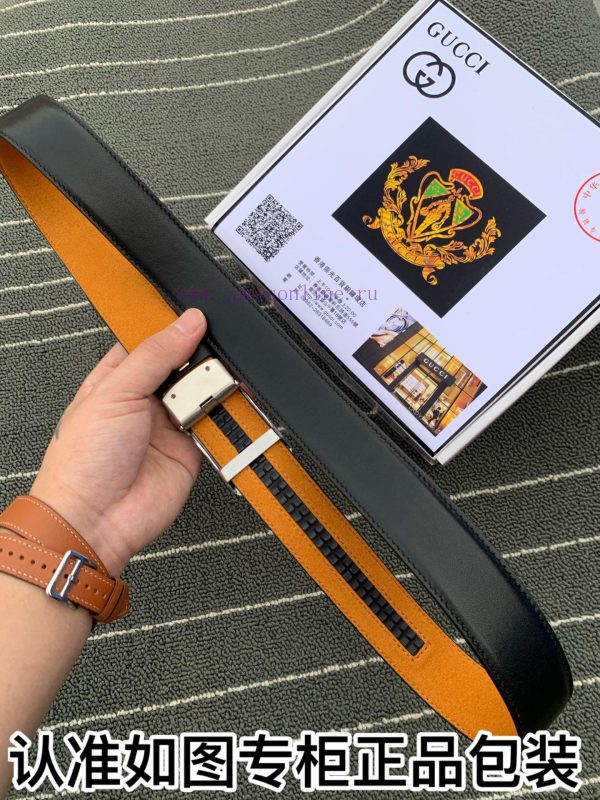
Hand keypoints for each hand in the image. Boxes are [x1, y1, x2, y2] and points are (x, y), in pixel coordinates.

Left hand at [30, 308, 206, 575]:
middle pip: (182, 365)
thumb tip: (187, 323)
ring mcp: (168, 426)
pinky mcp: (191, 450)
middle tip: (213, 348)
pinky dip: (224, 416)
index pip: (150, 342)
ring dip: (212, 386)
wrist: (96, 520)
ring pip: (202, 393)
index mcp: (116, 379)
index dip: (172, 327)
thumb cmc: (83, 461)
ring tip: (216, 381)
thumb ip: (155, 355)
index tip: (197, 314)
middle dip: (199, 357)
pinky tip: (225, 406)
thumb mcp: (115, 392)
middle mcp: (143, 401)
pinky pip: (215, 426)